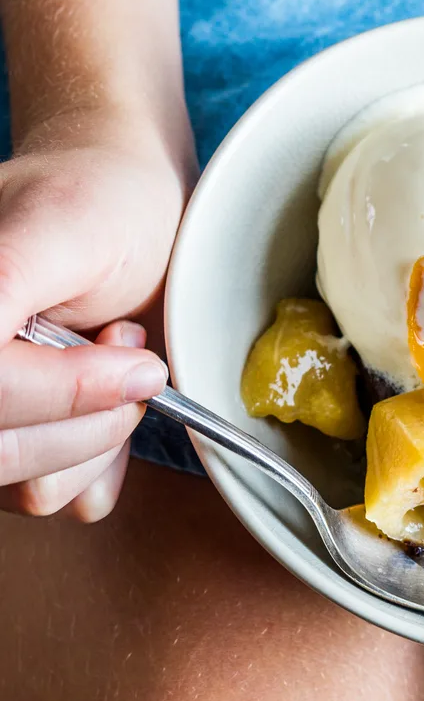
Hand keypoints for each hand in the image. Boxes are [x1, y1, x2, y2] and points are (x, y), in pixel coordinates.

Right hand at [0, 109, 193, 520]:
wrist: (127, 206)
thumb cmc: (99, 202)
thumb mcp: (59, 227)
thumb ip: (9, 284)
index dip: (64, 387)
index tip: (132, 347)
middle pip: (1, 454)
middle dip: (91, 413)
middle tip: (128, 343)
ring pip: (32, 490)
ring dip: (102, 433)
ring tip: (113, 356)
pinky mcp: (18, 444)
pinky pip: (60, 498)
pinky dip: (106, 462)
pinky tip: (111, 399)